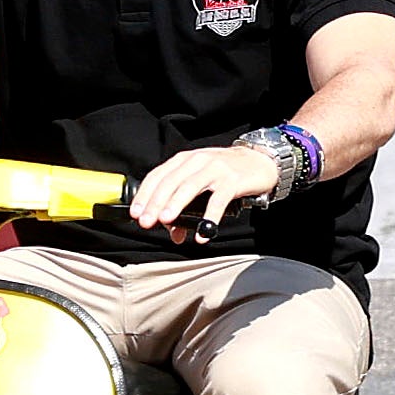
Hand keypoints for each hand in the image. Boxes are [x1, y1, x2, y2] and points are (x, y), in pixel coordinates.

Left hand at [125, 141, 289, 238]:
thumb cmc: (225, 173)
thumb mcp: (202, 184)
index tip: (135, 213)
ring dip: (175, 204)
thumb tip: (174, 233)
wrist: (259, 160)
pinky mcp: (232, 181)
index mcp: (184, 160)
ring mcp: (215, 169)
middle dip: (155, 203)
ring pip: (189, 187)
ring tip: (166, 221)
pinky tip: (203, 233)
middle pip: (170, 182)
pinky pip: (218, 201)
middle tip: (146, 221)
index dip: (145, 195)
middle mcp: (197, 161)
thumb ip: (185, 207)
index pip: (158, 176)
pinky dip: (209, 218)